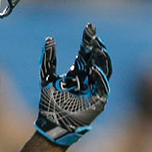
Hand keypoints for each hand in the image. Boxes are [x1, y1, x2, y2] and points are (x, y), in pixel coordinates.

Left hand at [35, 23, 111, 146]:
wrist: (51, 124)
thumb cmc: (50, 103)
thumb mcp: (47, 77)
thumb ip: (49, 59)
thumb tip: (49, 39)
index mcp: (79, 72)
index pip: (86, 52)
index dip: (88, 39)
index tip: (89, 27)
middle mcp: (89, 78)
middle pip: (96, 58)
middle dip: (96, 45)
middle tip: (93, 34)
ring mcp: (95, 89)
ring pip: (103, 70)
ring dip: (101, 59)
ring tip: (98, 47)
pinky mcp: (98, 101)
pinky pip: (102, 88)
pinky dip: (99, 78)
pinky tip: (93, 69)